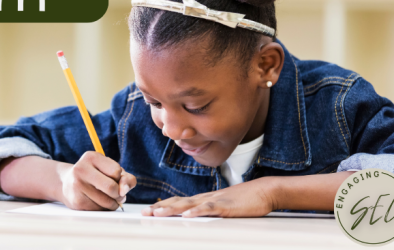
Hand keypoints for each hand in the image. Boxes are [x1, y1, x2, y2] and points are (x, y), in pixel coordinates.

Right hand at [57, 151, 136, 210]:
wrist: (68, 183)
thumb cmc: (95, 176)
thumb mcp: (111, 171)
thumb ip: (126, 179)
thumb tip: (124, 191)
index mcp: (91, 157)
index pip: (116, 171)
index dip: (119, 178)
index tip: (112, 178)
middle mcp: (81, 169)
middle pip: (112, 188)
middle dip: (118, 194)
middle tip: (115, 194)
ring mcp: (77, 185)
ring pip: (107, 202)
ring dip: (112, 204)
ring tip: (105, 198)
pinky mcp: (76, 201)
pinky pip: (99, 210)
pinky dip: (102, 209)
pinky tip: (96, 202)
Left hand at [140, 177, 276, 217]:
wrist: (263, 191)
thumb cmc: (244, 200)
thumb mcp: (221, 206)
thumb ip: (208, 211)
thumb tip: (195, 217)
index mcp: (203, 199)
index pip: (178, 202)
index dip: (162, 205)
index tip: (148, 210)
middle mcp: (204, 198)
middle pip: (178, 202)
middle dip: (160, 208)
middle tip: (145, 213)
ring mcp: (214, 201)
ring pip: (189, 205)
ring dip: (172, 209)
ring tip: (158, 214)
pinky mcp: (226, 206)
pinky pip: (209, 208)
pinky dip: (197, 212)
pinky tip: (188, 215)